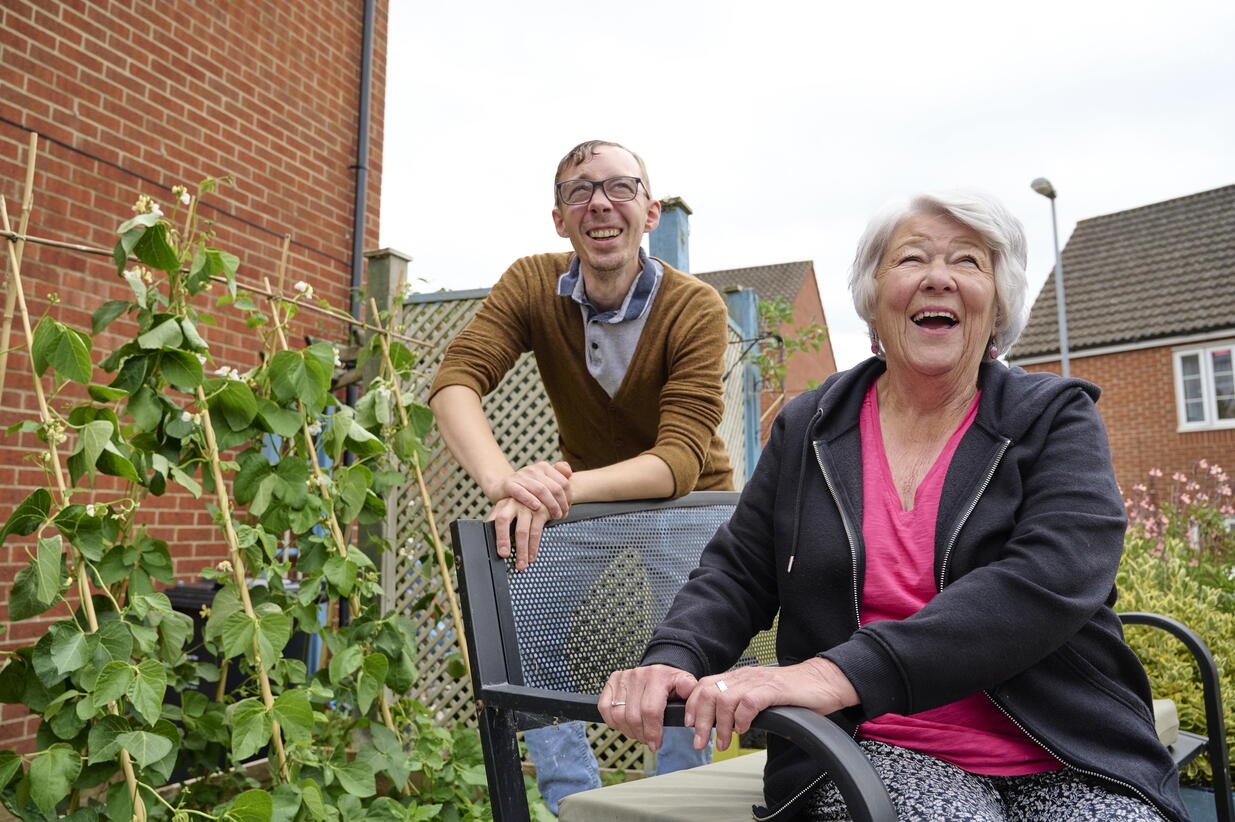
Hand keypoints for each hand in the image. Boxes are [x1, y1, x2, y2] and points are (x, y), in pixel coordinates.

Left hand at [486, 497, 552, 569]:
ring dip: (524, 551)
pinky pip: (537, 532)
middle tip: (510, 559)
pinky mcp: (541, 512)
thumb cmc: (519, 506)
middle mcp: (515, 505)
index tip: (502, 553)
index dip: (501, 537)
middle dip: (510, 544)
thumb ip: (496, 521)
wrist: (540, 493)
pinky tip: (532, 557)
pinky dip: (534, 547)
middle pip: (511, 525)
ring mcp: (529, 507)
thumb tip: (484, 540)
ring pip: (525, 532)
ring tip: (521, 565)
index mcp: (503, 505)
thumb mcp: (506, 509)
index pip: (498, 520)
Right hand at [487, 461, 573, 518]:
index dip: (568, 497)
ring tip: (554, 516)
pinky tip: (536, 507)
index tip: (568, 509)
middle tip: (562, 516)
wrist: (500, 486)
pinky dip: (529, 499)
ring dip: (550, 505)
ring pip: (540, 490)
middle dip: (561, 504)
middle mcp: (533, 469)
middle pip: (554, 487)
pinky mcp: (508, 484)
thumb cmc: (526, 487)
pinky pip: (520, 491)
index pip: (563, 482)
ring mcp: (520, 476)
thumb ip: (558, 475)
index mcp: (544, 467)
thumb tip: (570, 473)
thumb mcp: (542, 480)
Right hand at [600, 665, 698, 751]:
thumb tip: (687, 694)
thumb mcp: (685, 685)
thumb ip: (689, 690)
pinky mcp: (610, 683)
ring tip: (639, 734)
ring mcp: (622, 678)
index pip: (650, 711)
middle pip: (633, 716)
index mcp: (657, 676)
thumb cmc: (670, 684)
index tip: (656, 744)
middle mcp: (637, 675)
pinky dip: (613, 722)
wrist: (657, 671)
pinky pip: (605, 708)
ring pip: (618, 715)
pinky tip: (625, 725)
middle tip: (648, 741)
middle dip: (641, 735)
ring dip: (628, 731)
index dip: (652, 732)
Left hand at [683, 658, 858, 751]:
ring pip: (725, 699)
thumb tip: (721, 724)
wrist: (824, 682)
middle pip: (708, 692)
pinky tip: (743, 729)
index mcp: (739, 678)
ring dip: (720, 726)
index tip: (690, 726)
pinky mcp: (774, 689)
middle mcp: (745, 677)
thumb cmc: (794, 693)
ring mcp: (759, 681)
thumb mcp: (760, 696)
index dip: (692, 706)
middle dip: (699, 720)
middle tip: (700, 743)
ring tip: (723, 743)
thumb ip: (741, 704)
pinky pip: (748, 702)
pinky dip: (741, 718)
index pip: (704, 685)